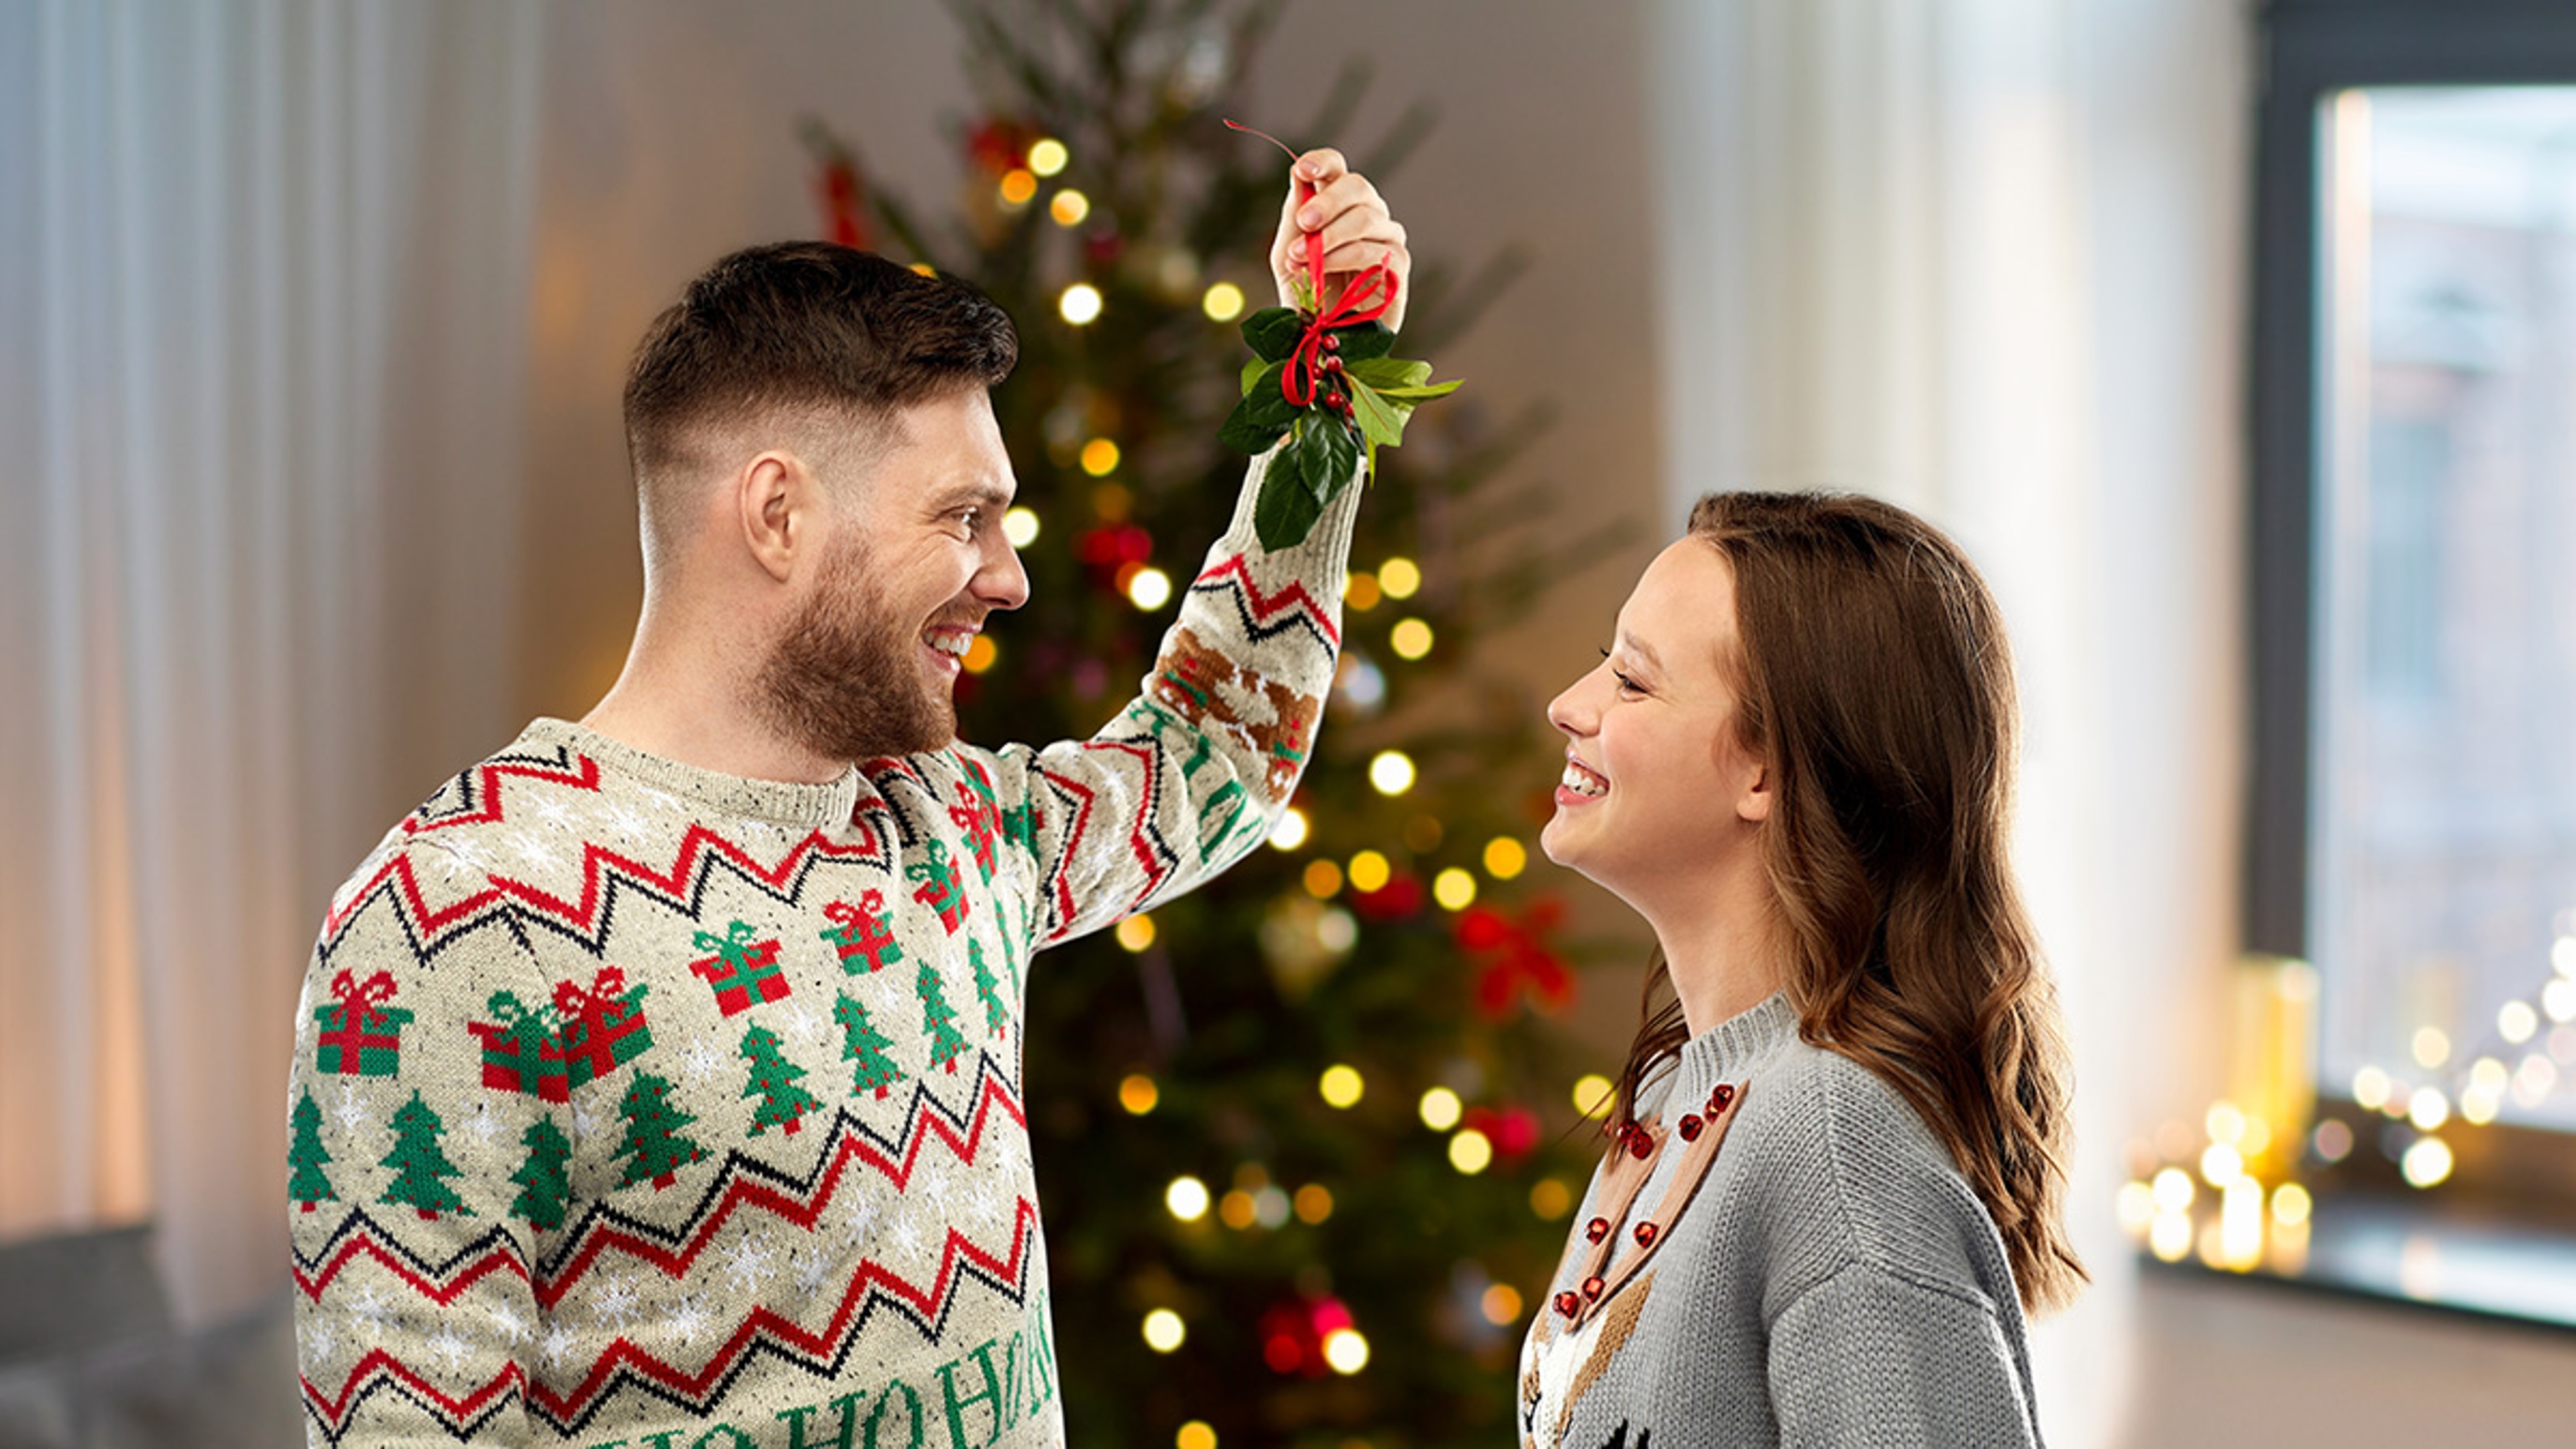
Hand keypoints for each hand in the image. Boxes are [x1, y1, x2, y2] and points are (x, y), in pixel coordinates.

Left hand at [1271, 149, 1409, 332]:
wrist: (1320, 344)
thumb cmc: (1305, 298)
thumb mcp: (1287, 255)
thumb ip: (1293, 216)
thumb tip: (1298, 176)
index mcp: (1338, 206)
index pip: (1338, 169)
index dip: (1323, 162)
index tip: (1302, 170)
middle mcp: (1367, 216)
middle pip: (1357, 186)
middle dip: (1328, 201)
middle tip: (1305, 222)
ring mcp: (1387, 239)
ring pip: (1367, 217)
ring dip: (1330, 236)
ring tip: (1301, 257)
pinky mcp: (1398, 267)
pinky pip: (1375, 250)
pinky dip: (1344, 258)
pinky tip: (1323, 271)